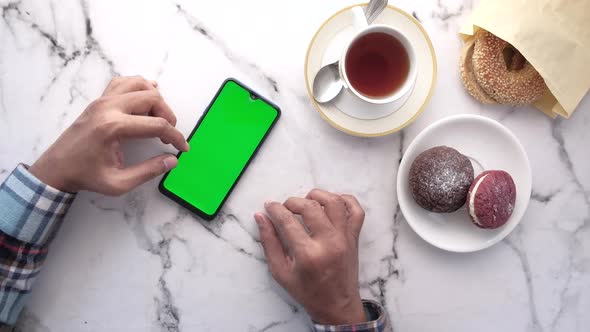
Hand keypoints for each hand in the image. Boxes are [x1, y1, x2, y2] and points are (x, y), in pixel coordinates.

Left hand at [29, 76, 188, 194]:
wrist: (57, 167)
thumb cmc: (86, 176)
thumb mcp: (119, 182)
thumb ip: (149, 171)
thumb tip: (172, 160)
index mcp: (113, 128)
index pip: (157, 125)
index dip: (175, 137)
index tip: (182, 148)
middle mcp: (109, 108)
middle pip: (152, 98)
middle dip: (168, 116)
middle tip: (169, 135)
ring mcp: (102, 100)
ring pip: (139, 84)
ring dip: (155, 98)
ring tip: (158, 118)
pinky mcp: (99, 100)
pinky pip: (123, 83)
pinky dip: (139, 87)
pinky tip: (145, 100)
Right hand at [255, 189, 365, 324]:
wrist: (337, 306)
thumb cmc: (308, 291)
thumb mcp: (280, 271)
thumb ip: (269, 242)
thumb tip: (261, 216)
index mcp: (307, 254)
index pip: (287, 220)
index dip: (275, 209)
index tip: (269, 206)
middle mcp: (329, 242)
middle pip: (310, 207)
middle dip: (293, 201)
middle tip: (285, 207)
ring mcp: (344, 238)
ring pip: (334, 202)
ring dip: (317, 195)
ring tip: (306, 201)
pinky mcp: (354, 237)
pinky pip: (356, 210)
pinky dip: (345, 200)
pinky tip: (331, 203)